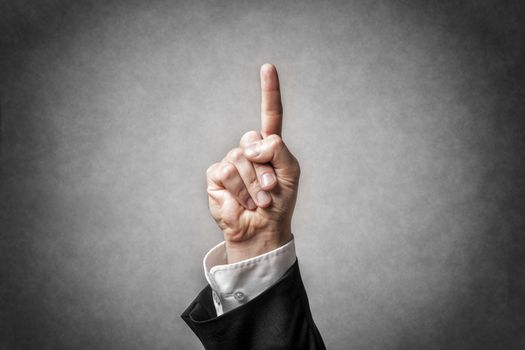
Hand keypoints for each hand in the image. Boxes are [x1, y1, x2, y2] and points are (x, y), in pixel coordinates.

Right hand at [206, 64, 300, 262]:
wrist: (262, 228)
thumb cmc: (279, 202)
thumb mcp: (290, 172)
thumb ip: (279, 150)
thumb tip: (251, 145)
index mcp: (270, 146)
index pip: (270, 114)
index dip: (269, 91)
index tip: (268, 67)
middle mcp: (249, 149)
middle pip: (253, 139)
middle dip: (265, 169)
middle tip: (270, 190)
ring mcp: (231, 160)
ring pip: (241, 159)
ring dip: (253, 185)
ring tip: (257, 200)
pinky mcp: (216, 175)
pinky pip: (227, 172)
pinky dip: (238, 191)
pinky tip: (242, 202)